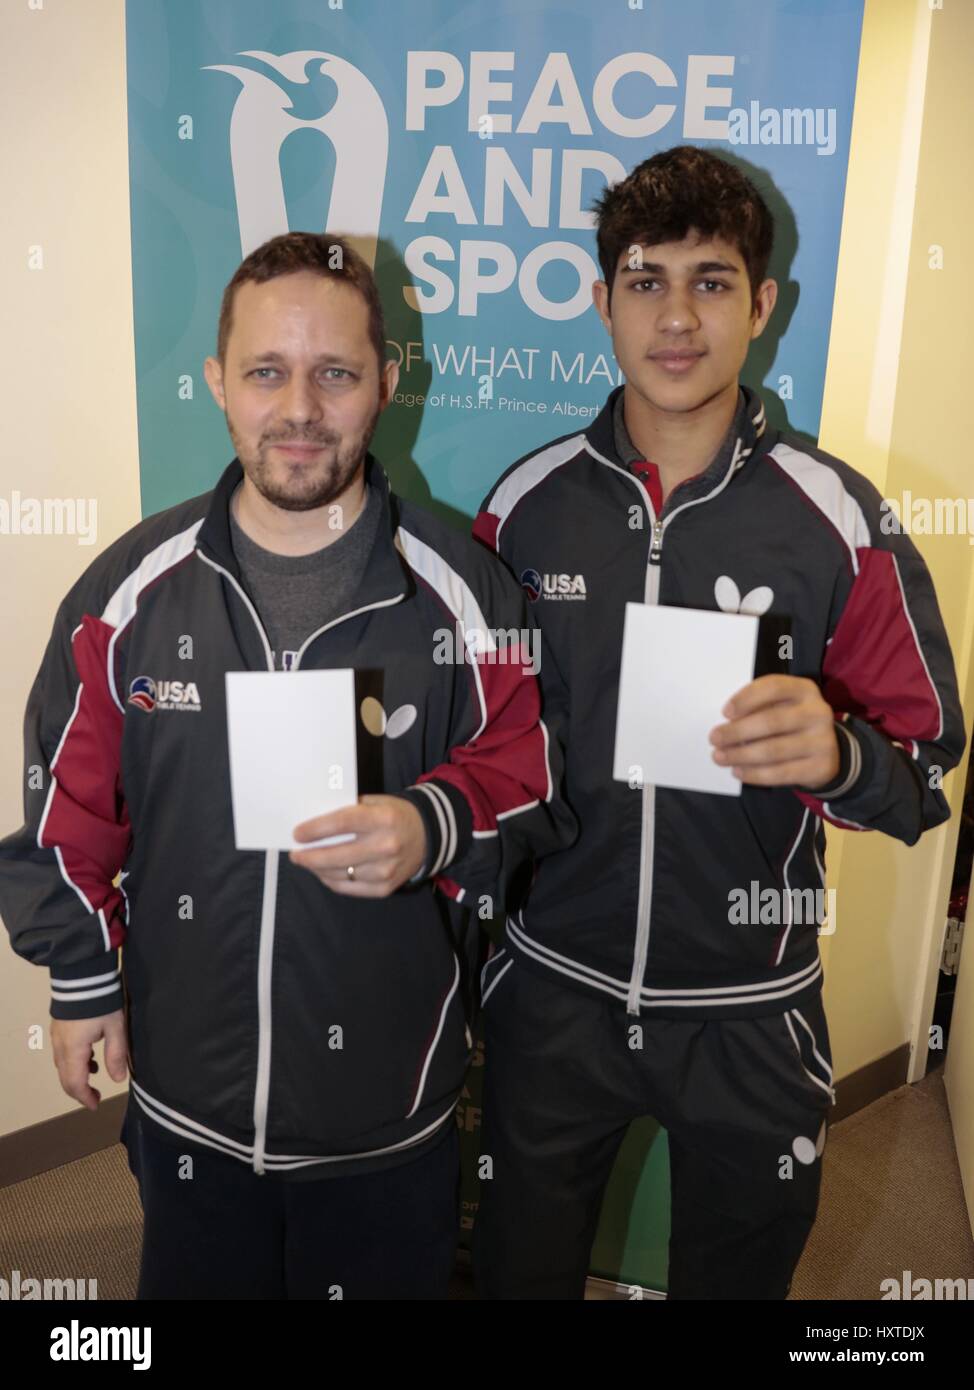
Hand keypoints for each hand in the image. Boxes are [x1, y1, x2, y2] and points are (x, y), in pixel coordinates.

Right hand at [50, 1010, 128, 1109]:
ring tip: (96, 1073)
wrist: (83, 976)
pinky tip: (89, 1056)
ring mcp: (56, 1037)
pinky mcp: (58, 1028)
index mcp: (74, 1050)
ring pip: (62, 1066)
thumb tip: (118, 1079)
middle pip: (65, 1078)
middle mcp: (60, 1047)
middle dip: (79, 1090)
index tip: (96, 1105)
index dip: (85, 1097)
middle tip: (95, 1097)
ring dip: (77, 1075)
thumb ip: (116, 1054)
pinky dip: (74, 1062)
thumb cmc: (102, 1002)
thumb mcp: (116, 1028)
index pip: (75, 1083)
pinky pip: (62, 1053)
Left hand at [289, 794, 427, 896]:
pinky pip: (349, 888)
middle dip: (310, 857)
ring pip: (340, 875)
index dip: (316, 829)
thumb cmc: (393, 815)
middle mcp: (386, 846)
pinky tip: (324, 873)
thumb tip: (313, 824)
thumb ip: (348, 811)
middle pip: (338, 855)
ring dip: (318, 870)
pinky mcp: (385, 888)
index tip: (297, 834)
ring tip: (308, 863)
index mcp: (383, 818)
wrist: (427, 836)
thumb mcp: (376, 803)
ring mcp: (386, 871)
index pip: (342, 823)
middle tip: (295, 855)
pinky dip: (332, 881)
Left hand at [709, 675, 839, 788]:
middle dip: (736, 731)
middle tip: (714, 738)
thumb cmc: (792, 723)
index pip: (773, 687)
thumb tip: (726, 724)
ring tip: (719, 757)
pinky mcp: (820, 767)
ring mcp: (822, 741)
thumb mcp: (782, 706)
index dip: (746, 698)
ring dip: (740, 755)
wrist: (828, 752)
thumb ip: (759, 709)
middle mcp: (817, 712)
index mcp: (805, 690)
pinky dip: (754, 774)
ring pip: (773, 750)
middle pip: (771, 721)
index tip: (725, 712)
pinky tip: (738, 771)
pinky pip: (781, 773)